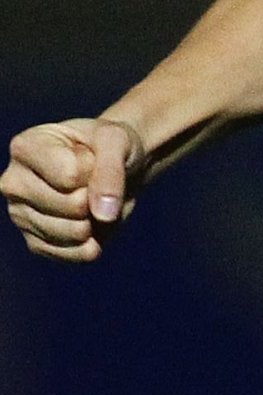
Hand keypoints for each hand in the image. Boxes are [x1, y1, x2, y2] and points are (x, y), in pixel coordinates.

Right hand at [3, 118, 145, 262]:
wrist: (117, 164)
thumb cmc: (111, 145)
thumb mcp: (117, 140)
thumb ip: (111, 170)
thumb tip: (104, 215)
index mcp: (25, 148)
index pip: (70, 176)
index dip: (95, 169)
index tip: (92, 156)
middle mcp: (13, 184)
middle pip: (72, 206)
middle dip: (96, 195)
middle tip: (93, 180)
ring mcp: (21, 216)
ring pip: (74, 232)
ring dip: (97, 218)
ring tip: (91, 198)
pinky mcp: (35, 244)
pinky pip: (74, 254)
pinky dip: (95, 240)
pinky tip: (91, 221)